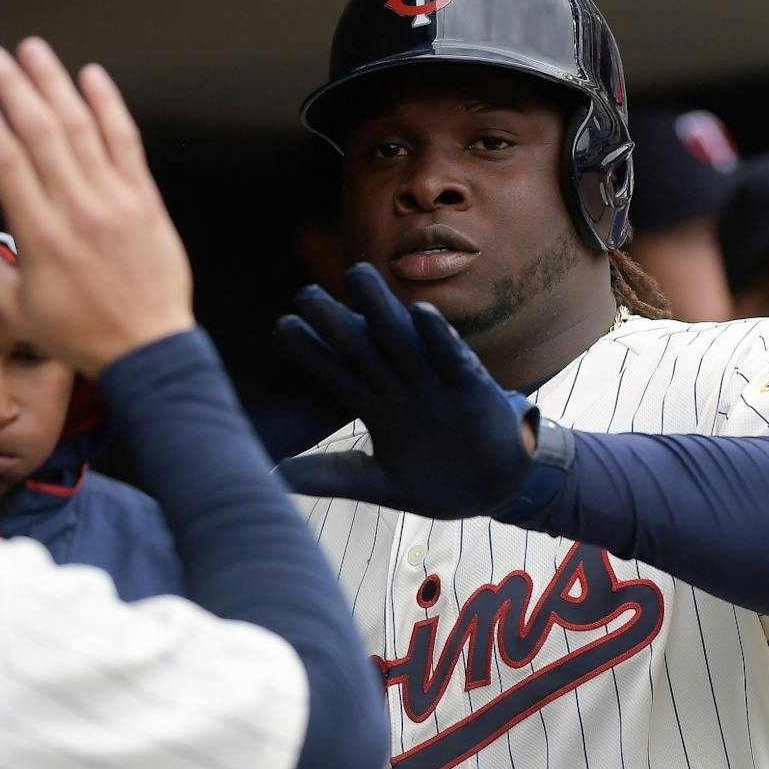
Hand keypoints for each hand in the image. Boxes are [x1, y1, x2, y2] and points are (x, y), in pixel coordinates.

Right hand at [0, 39, 193, 376]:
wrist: (147, 351)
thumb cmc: (79, 333)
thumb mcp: (14, 307)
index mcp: (39, 236)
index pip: (5, 163)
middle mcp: (76, 211)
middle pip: (40, 134)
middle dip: (14, 89)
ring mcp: (114, 201)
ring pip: (81, 128)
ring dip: (55, 84)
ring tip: (33, 50)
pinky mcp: (145, 200)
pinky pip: (126, 142)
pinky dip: (109, 106)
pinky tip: (92, 76)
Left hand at [273, 264, 535, 517]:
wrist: (490, 491)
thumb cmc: (433, 481)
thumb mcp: (376, 482)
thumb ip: (331, 474)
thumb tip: (277, 476)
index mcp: (377, 407)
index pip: (338, 373)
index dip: (312, 351)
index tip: (282, 326)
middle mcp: (401, 387)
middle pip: (363, 348)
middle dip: (335, 322)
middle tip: (304, 293)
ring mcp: (434, 384)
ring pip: (403, 342)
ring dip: (382, 311)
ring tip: (357, 276)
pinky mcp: (470, 388)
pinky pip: (452, 358)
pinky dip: (439, 338)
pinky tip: (421, 313)